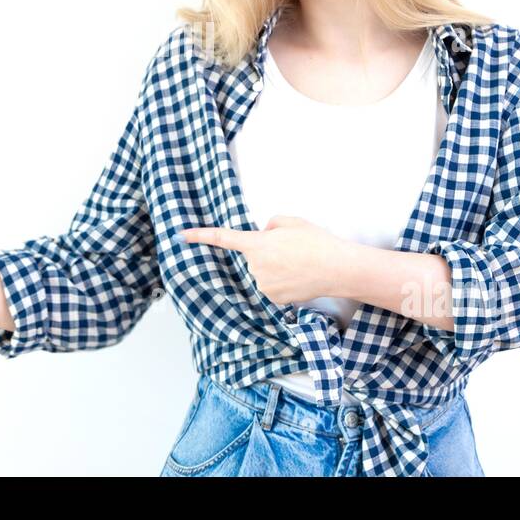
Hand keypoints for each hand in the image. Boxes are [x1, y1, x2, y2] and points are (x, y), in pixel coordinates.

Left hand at [180, 215, 349, 305]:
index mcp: (257, 244)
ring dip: (276, 267)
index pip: (223, 238)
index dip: (200, 236)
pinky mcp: (274, 299)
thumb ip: (270, 225)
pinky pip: (272, 285)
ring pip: (263, 272)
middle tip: (292, 249)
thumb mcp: (291, 221)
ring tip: (299, 263)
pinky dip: (283, 281)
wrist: (337, 268)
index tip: (182, 235)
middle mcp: (255, 267)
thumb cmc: (316, 242)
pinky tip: (299, 277)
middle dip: (266, 251)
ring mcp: (264, 285)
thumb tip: (264, 235)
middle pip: (253, 256)